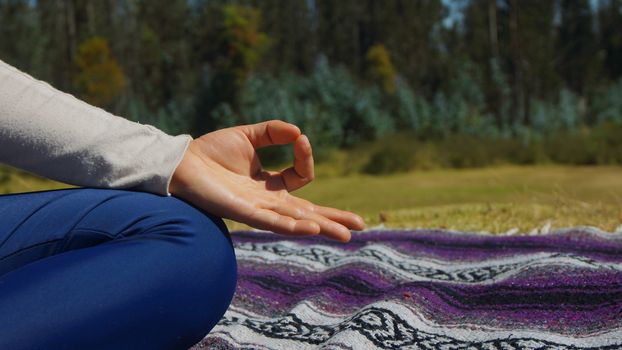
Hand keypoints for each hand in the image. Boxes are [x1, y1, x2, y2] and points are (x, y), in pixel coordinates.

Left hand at [168, 120, 365, 241]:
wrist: (181, 161)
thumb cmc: (211, 151)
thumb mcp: (249, 135)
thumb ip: (274, 132)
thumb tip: (299, 132)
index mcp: (269, 184)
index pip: (301, 177)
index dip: (305, 157)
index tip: (298, 139)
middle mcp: (267, 200)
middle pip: (308, 213)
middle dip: (334, 219)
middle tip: (359, 225)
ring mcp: (257, 208)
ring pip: (296, 221)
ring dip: (322, 228)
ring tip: (345, 235)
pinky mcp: (243, 212)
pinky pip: (272, 222)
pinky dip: (293, 226)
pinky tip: (311, 229)